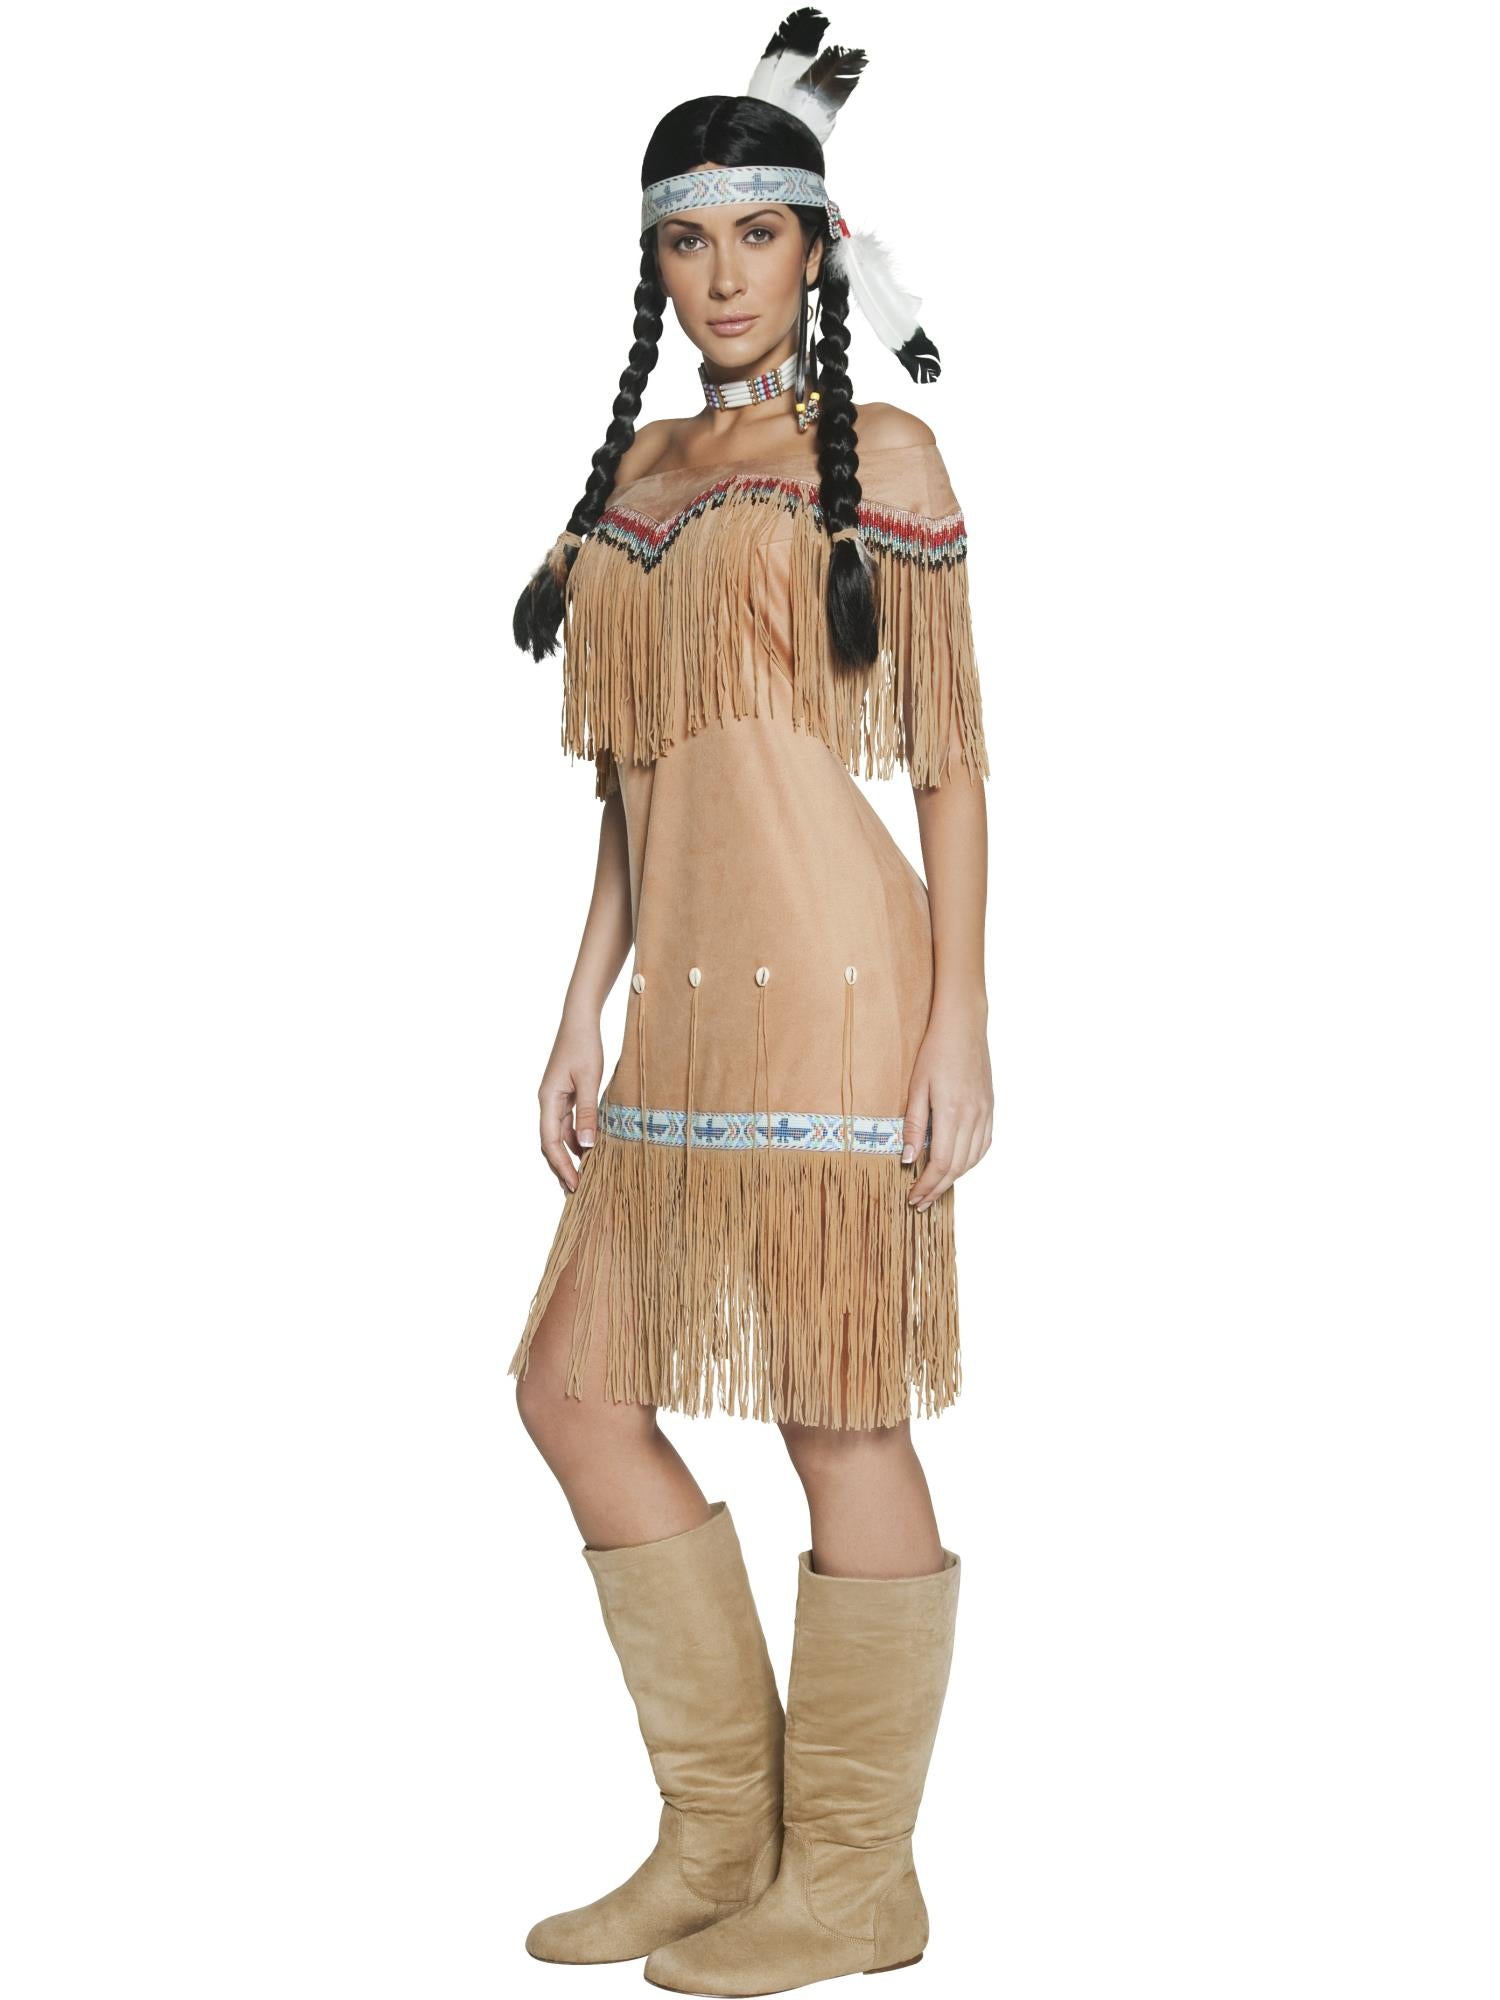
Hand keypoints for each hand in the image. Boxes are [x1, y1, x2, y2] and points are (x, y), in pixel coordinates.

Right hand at [538, 1017, 604, 1193]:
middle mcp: (548, 1103)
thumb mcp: (590, 1080)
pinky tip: (590, 1150)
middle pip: (550, 1143)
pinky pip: (569, 1124)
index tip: (574, 1186)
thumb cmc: (584, 1045)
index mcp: (548, 1100)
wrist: (580, 1019)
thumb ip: (589, 1113)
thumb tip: (587, 1146)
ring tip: (584, 1177)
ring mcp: (556, 1099)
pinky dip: (577, 1139)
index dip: (561, 1166)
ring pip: (560, 1135)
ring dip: (570, 1155)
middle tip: (576, 1192)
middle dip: (562, 1168)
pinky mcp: (567, 1095)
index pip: (549, 1143)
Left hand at [902, 999, 992, 1209]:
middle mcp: (973, 1117)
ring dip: (954, 1178)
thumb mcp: (915, 1087)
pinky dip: (971, 1161)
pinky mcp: (990, 1108)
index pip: (940, 1163)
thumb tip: (906, 1158)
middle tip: (921, 1203)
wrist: (964, 1026)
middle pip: (957, 1167)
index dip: (926, 1185)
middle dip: (938, 1188)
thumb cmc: (935, 1052)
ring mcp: (985, 1113)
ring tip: (936, 1188)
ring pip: (973, 1159)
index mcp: (952, 1113)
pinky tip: (958, 1165)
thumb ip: (913, 1125)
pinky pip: (984, 1144)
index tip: (913, 1197)